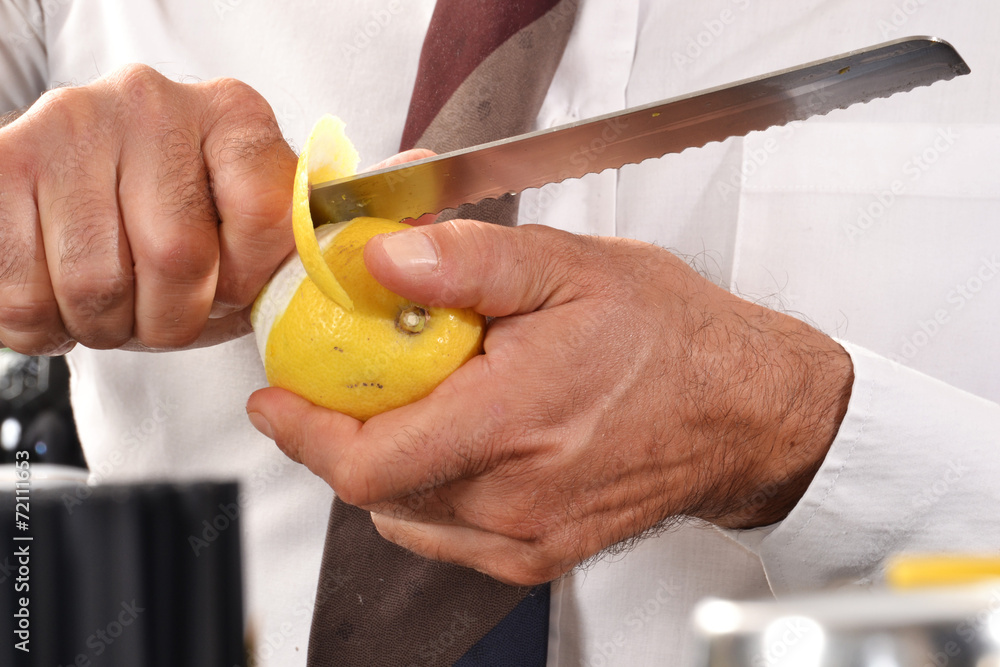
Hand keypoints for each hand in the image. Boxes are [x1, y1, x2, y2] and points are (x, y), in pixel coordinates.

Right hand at [0, 64, 296, 353]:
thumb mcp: (247, 227)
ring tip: (114, 307)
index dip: (246, 283)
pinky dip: (47, 328)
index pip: (266, 217)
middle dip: (172, 320)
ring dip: (107, 327)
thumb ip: (281, 254)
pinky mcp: (2, 163)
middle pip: (176, 257)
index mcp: (234, 115)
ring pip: (94, 285)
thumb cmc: (180, 217)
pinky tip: (63, 301)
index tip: (228, 289)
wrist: (84, 180)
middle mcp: (152, 102)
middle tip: (163, 317)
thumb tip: (310, 294)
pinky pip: (24, 295)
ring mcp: (70, 125)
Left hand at [246, 218, 853, 585]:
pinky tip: (451, 438)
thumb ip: (467, 262)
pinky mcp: (539, 555)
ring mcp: (527, 537)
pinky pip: (445, 530)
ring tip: (409, 399)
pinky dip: (424, 486)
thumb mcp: (570, 269)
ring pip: (404, 510)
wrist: (743, 410)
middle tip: (344, 375)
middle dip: (339, 430)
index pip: (365, 459)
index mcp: (513, 422)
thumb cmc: (671, 340)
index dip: (301, 432)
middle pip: (373, 486)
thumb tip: (382, 261)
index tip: (274, 397)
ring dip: (384, 456)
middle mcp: (515, 498)